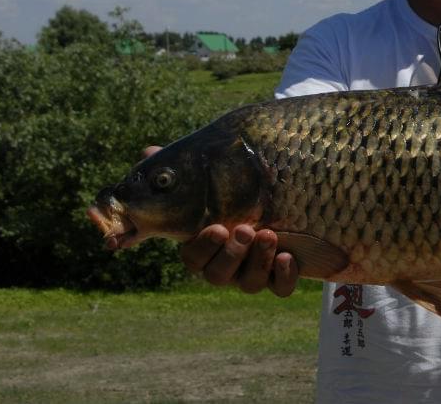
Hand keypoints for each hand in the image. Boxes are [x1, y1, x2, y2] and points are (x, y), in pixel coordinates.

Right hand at [141, 146, 298, 296]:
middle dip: (231, 255)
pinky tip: (287, 257)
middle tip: (246, 230)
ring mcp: (254, 271)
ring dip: (258, 261)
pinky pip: (281, 289)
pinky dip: (284, 278)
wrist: (290, 192)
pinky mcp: (282, 274)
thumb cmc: (241, 183)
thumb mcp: (213, 173)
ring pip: (249, 283)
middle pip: (218, 275)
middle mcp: (227, 263)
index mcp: (205, 245)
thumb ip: (181, 169)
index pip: (194, 258)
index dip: (203, 247)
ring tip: (268, 235)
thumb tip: (149, 151)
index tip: (217, 227)